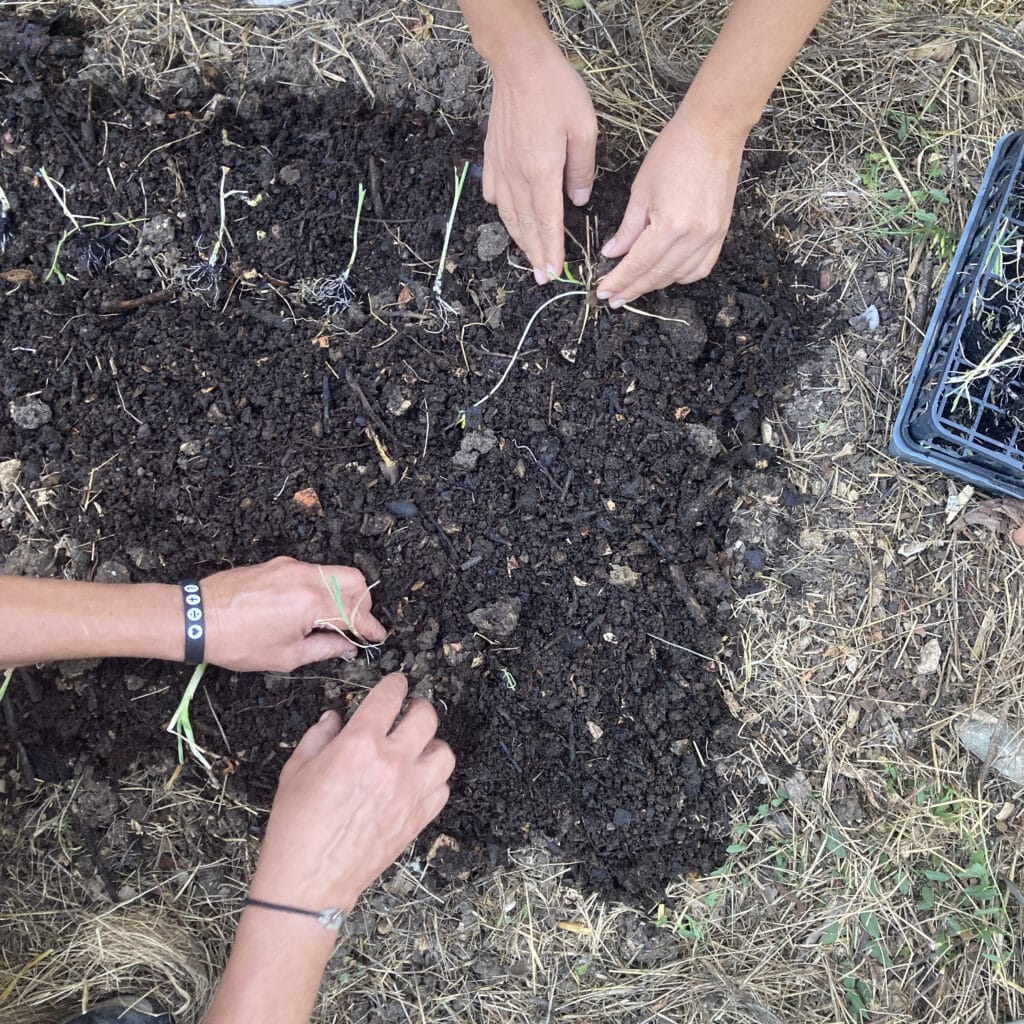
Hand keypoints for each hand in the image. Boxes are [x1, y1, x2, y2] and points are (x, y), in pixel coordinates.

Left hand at [201, 556, 385, 672]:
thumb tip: (347, 647)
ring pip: (335, 573)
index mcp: (312, 602)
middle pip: (354, 581)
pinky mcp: (279, 564)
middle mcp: (307, 577)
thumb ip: (325, 649)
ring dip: (344, 594)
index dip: (370, 627)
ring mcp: (292, 566)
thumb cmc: (237, 642)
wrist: (197, 618)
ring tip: (335, 619)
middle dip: (363, 604)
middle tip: (358, 626)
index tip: (378, 636)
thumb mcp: (286, 656)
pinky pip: (314, 572)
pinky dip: (323, 588)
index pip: (354, 613)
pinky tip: (312, 608)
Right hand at [250, 673, 454, 910]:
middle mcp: (392, 762)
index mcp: (359, 743)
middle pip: (426, 717)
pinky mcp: (419, 818)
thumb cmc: (296, 825)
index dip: (395, 684)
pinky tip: (417, 781)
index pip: (389, 697)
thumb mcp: (296, 770)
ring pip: (444, 753)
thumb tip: (335, 718)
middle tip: (408, 711)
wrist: (310, 882)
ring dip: (431, 746)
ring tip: (416, 748)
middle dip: (418, 708)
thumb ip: (320, 736)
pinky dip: (434, 780)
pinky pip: (443, 789)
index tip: (396, 683)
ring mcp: (411, 791)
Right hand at [483, 45, 597, 283]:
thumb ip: (582, 169)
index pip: (548, 223)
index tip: (554, 273)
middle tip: (542, 277)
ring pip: (509, 215)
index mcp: (541, 173)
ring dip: (519, 240)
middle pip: (526, 226)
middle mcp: (517, 176)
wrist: (518, 63)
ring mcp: (500, 168)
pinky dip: (502, 212)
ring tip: (528, 257)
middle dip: (535, 255)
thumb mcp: (584, 128)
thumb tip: (579, 200)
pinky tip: (508, 217)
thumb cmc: (556, 91)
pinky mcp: (491, 157)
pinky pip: (495, 194)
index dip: (551, 251)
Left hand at [596, 108, 744, 305]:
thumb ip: (628, 228)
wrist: (715, 131)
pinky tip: (665, 275)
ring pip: (678, 276)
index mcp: (671, 225)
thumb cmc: (675, 151)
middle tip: (614, 299)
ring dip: (654, 284)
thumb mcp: (641, 190)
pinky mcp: (722, 233)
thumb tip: (612, 253)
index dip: (619, 281)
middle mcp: (694, 237)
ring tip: (634, 288)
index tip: (603, 292)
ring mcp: (711, 237)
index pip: (638, 264)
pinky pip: (700, 268)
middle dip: (633, 289)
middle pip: (657, 275)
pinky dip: (680, 276)